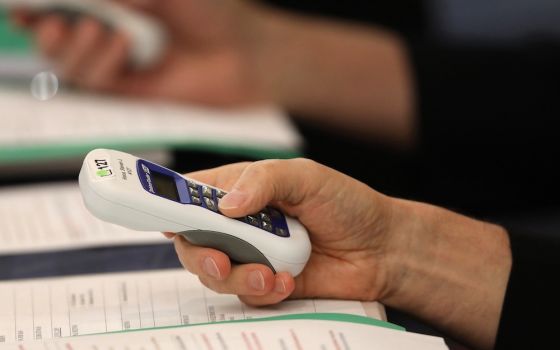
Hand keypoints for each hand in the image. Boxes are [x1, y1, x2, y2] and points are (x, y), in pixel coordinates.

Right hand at [13, 0, 268, 105]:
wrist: (245, 53)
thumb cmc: (214, 12)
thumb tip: (83, 1)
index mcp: (118, 4)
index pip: (66, 6)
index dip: (37, 5)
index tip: (20, 6)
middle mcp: (110, 32)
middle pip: (54, 35)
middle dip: (45, 28)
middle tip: (52, 19)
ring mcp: (119, 63)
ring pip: (68, 63)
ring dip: (72, 45)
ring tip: (99, 27)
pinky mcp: (130, 90)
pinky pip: (94, 82)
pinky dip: (98, 62)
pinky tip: (122, 45)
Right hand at [168, 158, 396, 305]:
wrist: (381, 249)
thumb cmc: (346, 203)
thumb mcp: (305, 177)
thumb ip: (263, 181)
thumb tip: (225, 205)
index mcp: (241, 189)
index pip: (191, 194)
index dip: (167, 205)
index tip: (158, 217)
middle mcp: (240, 224)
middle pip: (192, 240)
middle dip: (200, 254)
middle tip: (220, 261)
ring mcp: (251, 255)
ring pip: (215, 273)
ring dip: (237, 277)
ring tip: (270, 274)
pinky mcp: (266, 282)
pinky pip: (245, 294)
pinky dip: (263, 290)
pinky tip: (287, 281)